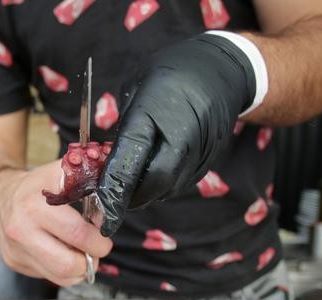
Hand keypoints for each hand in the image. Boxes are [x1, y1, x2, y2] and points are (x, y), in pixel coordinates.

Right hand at [0, 161, 113, 286]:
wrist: (1, 195)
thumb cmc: (35, 186)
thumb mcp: (60, 173)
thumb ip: (87, 183)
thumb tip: (112, 197)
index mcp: (36, 203)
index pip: (78, 232)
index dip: (98, 238)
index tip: (103, 233)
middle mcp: (22, 227)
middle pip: (69, 262)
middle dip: (92, 258)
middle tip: (98, 248)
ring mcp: (16, 248)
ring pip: (61, 276)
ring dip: (80, 269)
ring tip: (83, 254)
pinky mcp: (14, 261)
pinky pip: (49, 277)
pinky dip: (63, 271)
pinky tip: (63, 254)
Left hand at [96, 33, 257, 235]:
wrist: (220, 70)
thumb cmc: (169, 74)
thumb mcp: (136, 88)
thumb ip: (124, 127)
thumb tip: (108, 161)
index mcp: (154, 112)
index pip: (129, 160)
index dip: (113, 188)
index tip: (101, 207)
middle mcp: (182, 135)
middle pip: (155, 182)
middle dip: (132, 197)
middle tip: (115, 201)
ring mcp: (200, 149)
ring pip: (170, 188)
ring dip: (148, 194)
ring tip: (132, 187)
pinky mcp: (209, 160)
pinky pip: (182, 182)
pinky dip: (164, 186)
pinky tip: (153, 174)